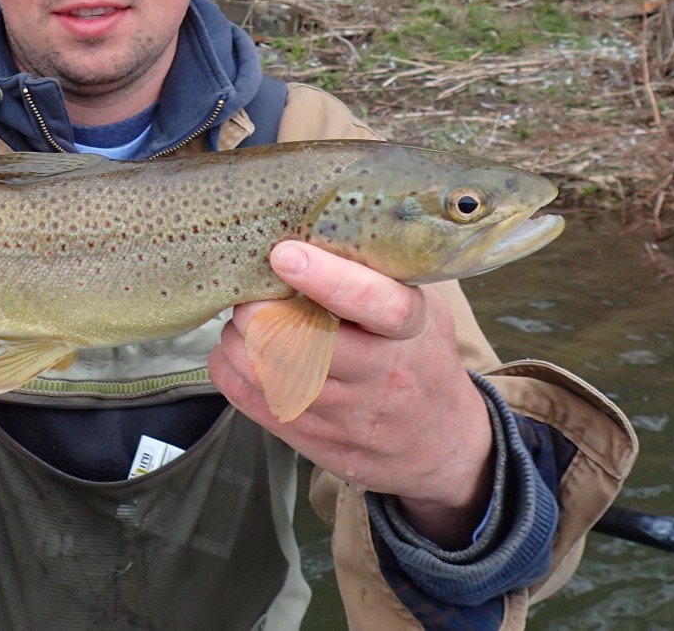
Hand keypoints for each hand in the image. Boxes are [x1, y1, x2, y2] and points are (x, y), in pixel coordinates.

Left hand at [209, 241, 495, 547]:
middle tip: (247, 293)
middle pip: (303, 343)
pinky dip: (230, 369)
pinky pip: (252, 402)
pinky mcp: (316, 441)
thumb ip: (380, 275)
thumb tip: (315, 228)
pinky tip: (237, 352)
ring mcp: (347, 415)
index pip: (374, 304)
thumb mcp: (424, 310)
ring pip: (267, 374)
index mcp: (411, 331)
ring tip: (243, 321)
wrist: (443, 444)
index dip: (327, 279)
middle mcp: (380, 375)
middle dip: (258, 311)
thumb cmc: (422, 358)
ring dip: (238, 340)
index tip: (285, 255)